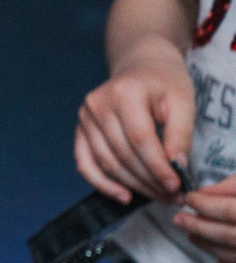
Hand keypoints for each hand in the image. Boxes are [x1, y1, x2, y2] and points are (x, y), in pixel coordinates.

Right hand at [79, 56, 194, 203]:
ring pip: (106, 162)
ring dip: (132, 184)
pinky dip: (101, 183)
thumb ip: (181, 133)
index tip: (175, 186)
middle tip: (171, 196)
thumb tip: (176, 167)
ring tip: (156, 196)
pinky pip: (85, 162)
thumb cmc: (164, 82)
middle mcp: (97, 104)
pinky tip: (123, 195)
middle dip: (148, 179)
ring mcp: (85, 117)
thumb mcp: (183, 101)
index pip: (139, 138)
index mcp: (124, 93)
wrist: (141, 66)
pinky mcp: (80, 129)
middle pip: (122, 153)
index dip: (157, 166)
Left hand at [178, 174, 235, 262]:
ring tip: (191, 236)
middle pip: (229, 235)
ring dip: (208, 245)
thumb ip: (232, 186)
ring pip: (233, 254)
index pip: (230, 211)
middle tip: (178, 219)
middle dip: (200, 227)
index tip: (190, 198)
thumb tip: (202, 193)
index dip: (207, 205)